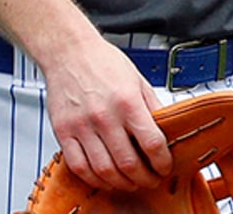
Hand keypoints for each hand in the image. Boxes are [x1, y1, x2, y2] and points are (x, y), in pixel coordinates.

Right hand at [43, 35, 171, 190]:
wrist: (67, 48)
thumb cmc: (101, 61)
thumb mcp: (137, 79)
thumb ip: (153, 108)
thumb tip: (168, 133)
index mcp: (127, 101)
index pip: (153, 145)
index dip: (162, 163)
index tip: (163, 166)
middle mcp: (104, 115)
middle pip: (130, 164)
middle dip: (145, 178)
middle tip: (149, 178)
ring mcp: (81, 125)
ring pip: (105, 171)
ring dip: (122, 183)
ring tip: (129, 180)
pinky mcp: (63, 130)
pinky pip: (79, 167)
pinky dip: (94, 179)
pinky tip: (103, 175)